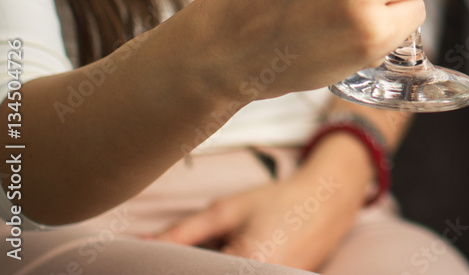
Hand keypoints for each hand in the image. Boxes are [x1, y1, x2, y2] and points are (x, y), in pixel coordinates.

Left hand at [154, 135, 374, 268]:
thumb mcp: (226, 211)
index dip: (174, 269)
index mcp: (247, 263)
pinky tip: (235, 261)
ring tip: (228, 247)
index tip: (150, 267)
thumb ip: (181, 234)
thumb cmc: (276, 201)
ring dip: (217, 269)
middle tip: (201, 249)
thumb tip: (140, 246)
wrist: (328, 200)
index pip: (195, 273)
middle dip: (198, 269)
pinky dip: (236, 271)